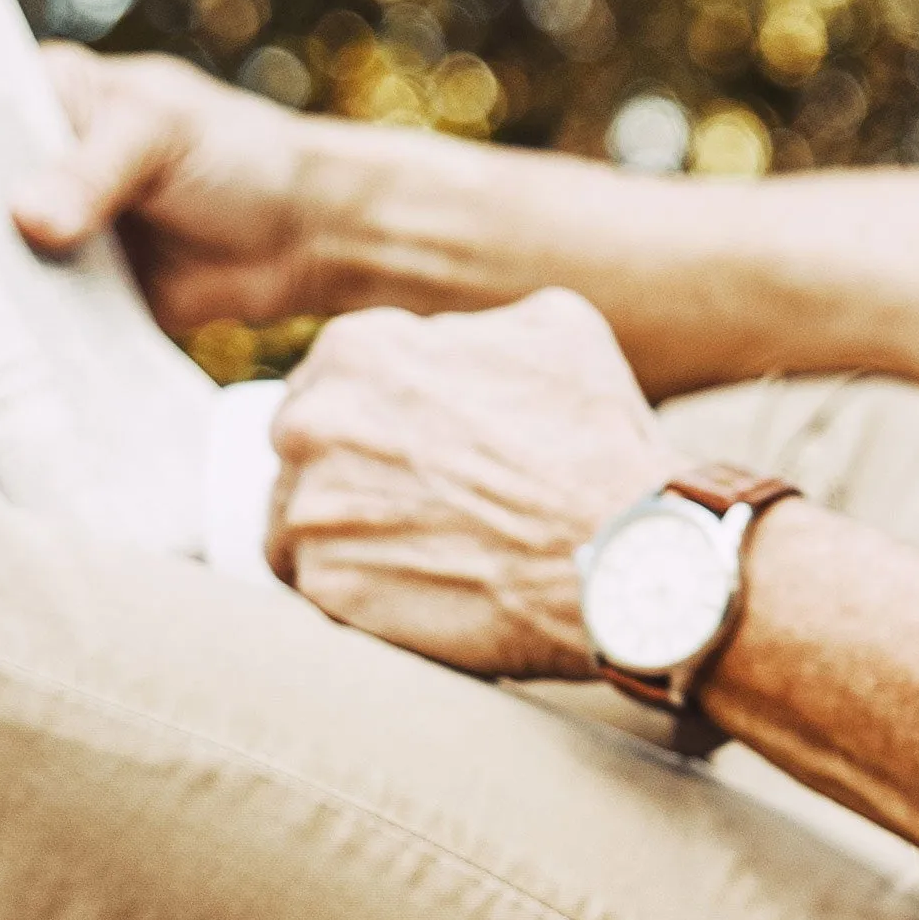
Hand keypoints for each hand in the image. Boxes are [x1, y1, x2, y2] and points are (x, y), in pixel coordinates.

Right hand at [18, 48, 342, 329]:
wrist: (301, 236)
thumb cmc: (235, 154)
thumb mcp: (160, 137)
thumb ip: (93, 172)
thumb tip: (25, 219)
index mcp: (47, 99)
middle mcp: (37, 166)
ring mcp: (52, 236)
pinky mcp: (76, 297)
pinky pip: (37, 316)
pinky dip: (21, 333)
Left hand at [263, 291, 681, 679]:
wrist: (621, 556)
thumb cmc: (597, 442)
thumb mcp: (555, 331)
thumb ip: (472, 327)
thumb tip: (442, 345)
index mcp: (357, 350)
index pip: (330, 380)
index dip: (374, 415)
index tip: (410, 447)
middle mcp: (314, 421)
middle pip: (303, 447)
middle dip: (346, 470)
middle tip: (407, 503)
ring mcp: (311, 508)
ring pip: (297, 519)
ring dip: (341, 533)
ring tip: (410, 553)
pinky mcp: (324, 587)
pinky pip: (314, 587)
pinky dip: (354, 592)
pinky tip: (409, 591)